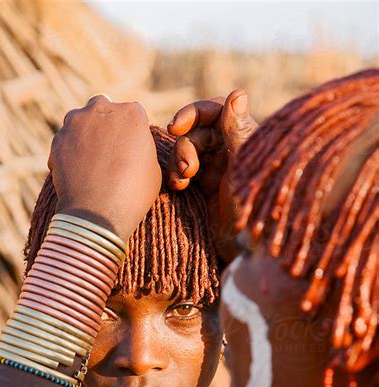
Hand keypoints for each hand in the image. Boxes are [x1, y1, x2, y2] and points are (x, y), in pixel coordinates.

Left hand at [48, 96, 161, 240]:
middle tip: (107, 151)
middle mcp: (102, 108)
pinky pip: (64, 142)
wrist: (98, 213)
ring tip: (90, 162)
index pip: (132, 115)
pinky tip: (76, 173)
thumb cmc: (132, 194)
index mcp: (132, 113)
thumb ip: (141, 147)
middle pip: (102, 110)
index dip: (130, 133)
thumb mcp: (152, 168)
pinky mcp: (57, 139)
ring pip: (79, 122)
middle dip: (104, 125)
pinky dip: (69, 152)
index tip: (128, 149)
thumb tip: (132, 147)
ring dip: (84, 135)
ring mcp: (76, 122)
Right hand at [167, 89, 257, 260]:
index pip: (215, 112)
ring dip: (179, 162)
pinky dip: (176, 177)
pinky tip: (178, 188)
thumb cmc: (254, 206)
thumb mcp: (245, 166)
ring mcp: (215, 170)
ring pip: (186, 152)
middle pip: (196, 133)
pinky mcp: (203, 190)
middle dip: (185, 147)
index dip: (193, 114)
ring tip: (181, 182)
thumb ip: (238, 130)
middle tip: (186, 171)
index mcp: (244, 138)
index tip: (176, 127)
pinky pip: (183, 173)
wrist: (248, 248)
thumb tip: (236, 93)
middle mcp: (229, 150)